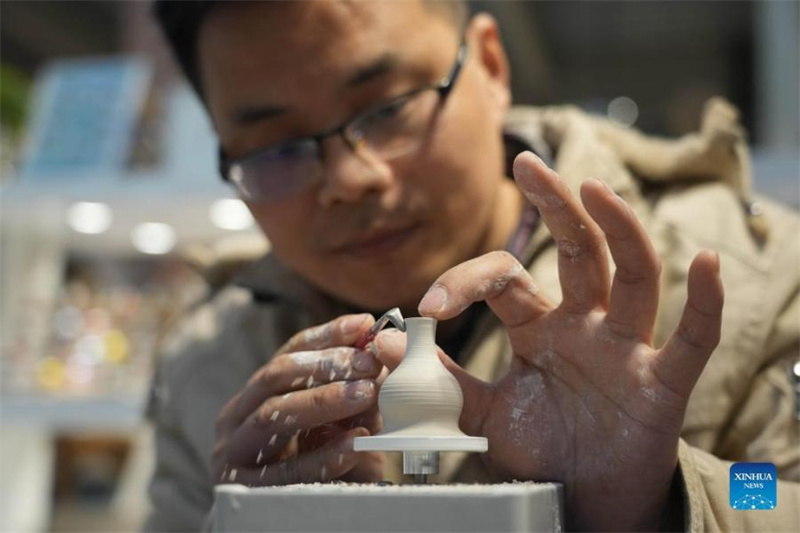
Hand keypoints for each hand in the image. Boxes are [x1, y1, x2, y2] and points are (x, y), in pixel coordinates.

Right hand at [213, 313, 384, 485]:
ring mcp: (235, 452)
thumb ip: (353, 385)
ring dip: (322, 401)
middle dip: (325, 366)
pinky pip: (286, 471)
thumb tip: (382, 345)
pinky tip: (356, 444)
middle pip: (275, 376)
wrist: (292, 514)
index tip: (364, 325)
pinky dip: (323, 455)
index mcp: (255, 392)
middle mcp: (237, 416)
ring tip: (366, 394)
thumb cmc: (319, 457)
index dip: (326, 335)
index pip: (288, 352)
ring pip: (273, 415)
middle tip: (369, 364)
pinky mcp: (246, 489)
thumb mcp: (335, 417)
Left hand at [374, 152, 723, 530]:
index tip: (428, 308)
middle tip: (526, 162)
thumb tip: (386, 348)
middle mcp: (585, 325)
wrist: (583, 501)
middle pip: (579, 250)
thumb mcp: (483, 413)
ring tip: (596, 188)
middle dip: (557, 205)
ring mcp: (626, 349)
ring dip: (621, 230)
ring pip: (634, 275)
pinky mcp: (662, 385)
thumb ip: (443, 382)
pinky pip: (692, 340)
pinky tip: (707, 263)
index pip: (506, 277)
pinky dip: (704, 304)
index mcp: (540, 326)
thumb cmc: (542, 448)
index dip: (466, 281)